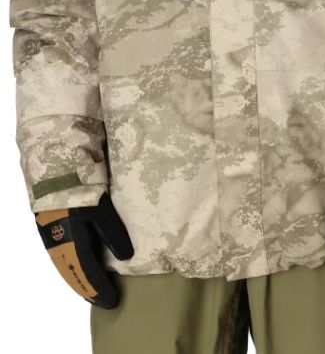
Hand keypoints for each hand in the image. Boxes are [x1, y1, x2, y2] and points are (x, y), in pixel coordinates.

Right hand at [35, 191, 133, 307]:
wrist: (55, 170)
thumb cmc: (81, 189)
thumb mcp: (102, 210)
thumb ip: (113, 234)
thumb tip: (127, 257)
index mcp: (72, 245)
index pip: (87, 275)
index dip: (100, 290)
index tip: (112, 302)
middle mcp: (58, 247)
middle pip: (74, 276)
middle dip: (88, 290)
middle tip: (103, 301)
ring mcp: (52, 239)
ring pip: (66, 268)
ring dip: (80, 280)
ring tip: (93, 289)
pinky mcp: (50, 230)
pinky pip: (62, 257)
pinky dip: (73, 267)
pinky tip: (81, 266)